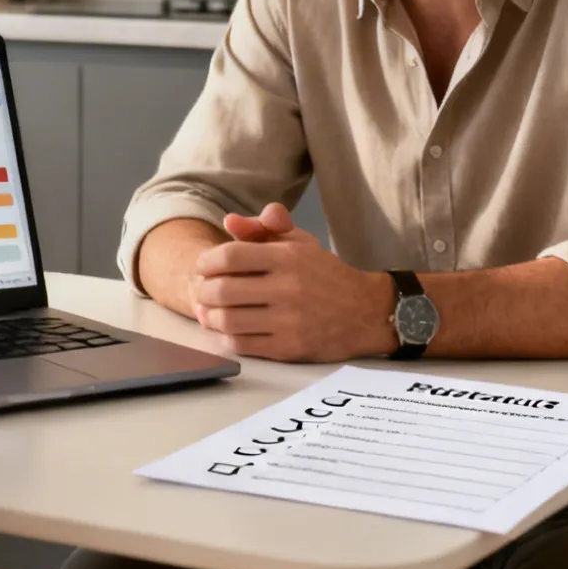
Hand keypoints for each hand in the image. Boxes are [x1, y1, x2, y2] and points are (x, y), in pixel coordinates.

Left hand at [191, 203, 394, 361]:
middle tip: (201, 291)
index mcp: (289, 257)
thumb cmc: (325, 274)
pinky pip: (242, 344)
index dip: (207, 262)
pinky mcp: (289, 348)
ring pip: (228, 320)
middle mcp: (289, 288)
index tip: (203, 267)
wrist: (366, 312)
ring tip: (208, 311)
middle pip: (223, 290)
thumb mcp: (300, 242)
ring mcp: (289, 321)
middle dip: (203, 291)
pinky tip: (225, 329)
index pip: (230, 256)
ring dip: (209, 316)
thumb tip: (229, 221)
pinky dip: (225, 337)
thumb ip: (264, 228)